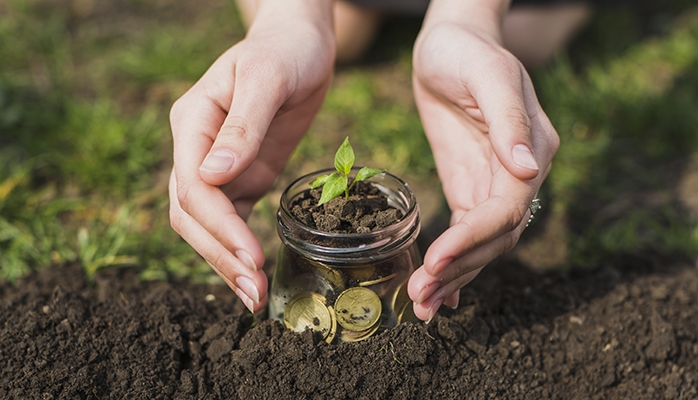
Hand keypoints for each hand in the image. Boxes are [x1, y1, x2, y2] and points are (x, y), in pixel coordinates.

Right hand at [169, 1, 334, 312]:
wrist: (301, 45)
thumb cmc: (283, 50)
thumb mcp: (266, 78)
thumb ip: (242, 126)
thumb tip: (213, 176)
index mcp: (193, 123)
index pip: (193, 187)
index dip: (219, 225)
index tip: (250, 255)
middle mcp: (198, 150)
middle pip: (193, 216)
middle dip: (220, 256)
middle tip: (254, 292)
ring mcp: (220, 167)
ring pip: (209, 225)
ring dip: (228, 262)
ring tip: (256, 296)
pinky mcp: (245, 176)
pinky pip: (233, 219)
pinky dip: (240, 248)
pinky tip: (255, 273)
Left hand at [407, 4, 559, 321]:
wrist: (449, 44)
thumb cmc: (467, 51)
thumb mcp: (487, 74)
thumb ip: (509, 119)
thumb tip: (528, 169)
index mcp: (532, 149)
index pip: (506, 208)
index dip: (472, 238)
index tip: (436, 259)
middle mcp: (519, 174)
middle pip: (495, 236)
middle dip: (459, 268)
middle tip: (421, 296)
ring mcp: (496, 183)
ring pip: (483, 243)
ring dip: (455, 275)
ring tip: (422, 304)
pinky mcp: (471, 186)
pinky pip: (467, 232)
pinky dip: (454, 262)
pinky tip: (438, 290)